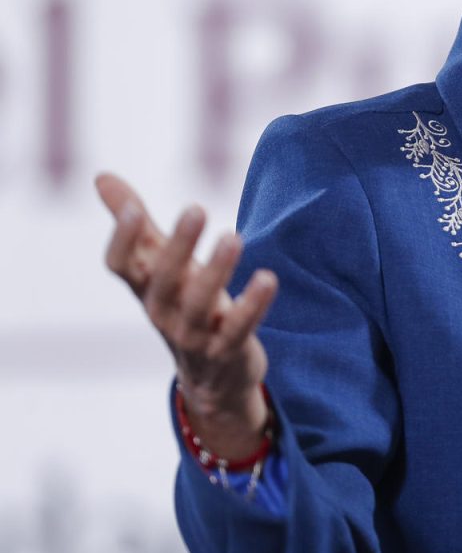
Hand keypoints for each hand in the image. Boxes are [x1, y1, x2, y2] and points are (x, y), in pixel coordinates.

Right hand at [96, 172, 278, 458]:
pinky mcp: (226, 351)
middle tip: (196, 209)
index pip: (120, 266)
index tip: (136, 208)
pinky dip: (253, 305)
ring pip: (200, 304)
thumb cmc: (183, 304)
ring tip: (233, 237)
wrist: (212, 376)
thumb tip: (101, 176)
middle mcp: (163, 312)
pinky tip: (268, 278)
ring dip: (216, 271)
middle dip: (177, 246)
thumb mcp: (158, 265)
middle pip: (163, 280)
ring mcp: (193, 335)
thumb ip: (137, 224)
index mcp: (145, 288)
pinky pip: (238, 328)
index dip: (123, 240)